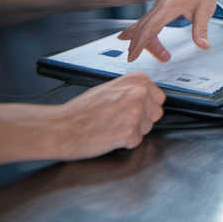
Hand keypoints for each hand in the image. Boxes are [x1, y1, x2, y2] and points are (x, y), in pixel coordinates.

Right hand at [46, 72, 165, 160]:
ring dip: (134, 130)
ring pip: (148, 127)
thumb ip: (131, 89)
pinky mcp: (131, 133)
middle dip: (143, 119)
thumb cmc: (82, 109)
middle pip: (157, 113)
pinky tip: (111, 135)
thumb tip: (147, 96)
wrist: (63, 127)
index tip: (131, 108)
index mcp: (137, 79)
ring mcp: (136, 113)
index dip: (145, 105)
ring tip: (113, 126)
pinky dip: (125, 142)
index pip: (158, 96)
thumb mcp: (110, 87)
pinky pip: (137, 141)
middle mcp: (139, 93)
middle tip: (121, 119)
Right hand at [118, 0, 222, 60]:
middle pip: (143, 28)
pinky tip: (128, 36)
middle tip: (134, 59)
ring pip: (144, 25)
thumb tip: (203, 46)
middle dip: (137, 45)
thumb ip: (201, 30)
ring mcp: (159, 6)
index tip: (132, 56)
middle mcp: (160, 5)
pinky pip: (147, 21)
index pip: (149, 27)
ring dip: (143, 40)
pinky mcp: (161, 7)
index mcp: (169, 5)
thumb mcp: (206, 12)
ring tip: (147, 54)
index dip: (139, 43)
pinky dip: (140, 31)